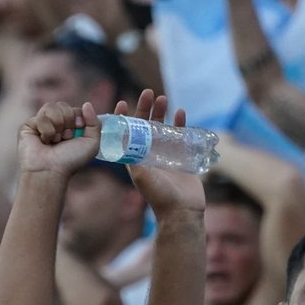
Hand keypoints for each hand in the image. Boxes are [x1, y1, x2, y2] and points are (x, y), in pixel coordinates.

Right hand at [17, 100, 101, 176]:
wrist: (50, 171)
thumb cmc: (70, 160)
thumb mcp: (91, 144)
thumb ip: (95, 123)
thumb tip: (87, 104)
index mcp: (70, 127)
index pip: (75, 109)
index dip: (78, 118)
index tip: (77, 131)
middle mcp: (55, 123)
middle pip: (63, 105)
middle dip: (67, 122)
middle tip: (64, 138)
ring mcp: (41, 123)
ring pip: (51, 107)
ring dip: (57, 125)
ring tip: (54, 140)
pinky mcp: (29, 125)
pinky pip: (41, 116)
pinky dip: (46, 130)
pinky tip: (43, 141)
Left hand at [120, 90, 202, 218]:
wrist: (182, 211)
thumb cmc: (160, 196)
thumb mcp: (142, 176)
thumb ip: (133, 158)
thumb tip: (124, 139)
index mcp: (136, 158)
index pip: (127, 134)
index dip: (123, 119)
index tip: (122, 103)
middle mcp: (150, 154)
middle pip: (146, 125)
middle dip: (145, 109)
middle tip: (147, 93)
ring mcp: (167, 154)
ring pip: (163, 127)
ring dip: (162, 112)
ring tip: (163, 98)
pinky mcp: (183, 156)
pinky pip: (181, 135)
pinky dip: (181, 123)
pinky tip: (181, 112)